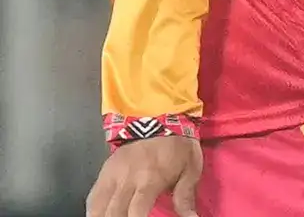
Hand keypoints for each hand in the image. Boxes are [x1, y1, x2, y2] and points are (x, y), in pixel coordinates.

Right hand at [86, 135, 203, 216]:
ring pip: (97, 206)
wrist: (159, 117)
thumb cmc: (178, 146)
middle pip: (113, 212)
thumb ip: (186, 197)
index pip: (135, 211)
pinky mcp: (104, 171)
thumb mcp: (190, 168)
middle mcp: (126, 179)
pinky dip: (94, 210)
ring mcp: (112, 175)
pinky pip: (92, 197)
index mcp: (149, 179)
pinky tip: (100, 216)